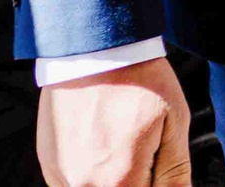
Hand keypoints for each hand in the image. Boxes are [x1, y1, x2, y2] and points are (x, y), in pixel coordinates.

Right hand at [37, 58, 190, 186]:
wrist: (95, 50)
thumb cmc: (139, 82)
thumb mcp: (174, 124)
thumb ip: (174, 173)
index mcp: (118, 182)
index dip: (156, 184)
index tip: (157, 164)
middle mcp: (83, 186)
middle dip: (136, 181)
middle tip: (143, 150)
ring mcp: (61, 177)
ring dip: (114, 180)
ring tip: (124, 142)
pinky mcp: (50, 165)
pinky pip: (73, 185)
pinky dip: (93, 176)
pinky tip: (105, 146)